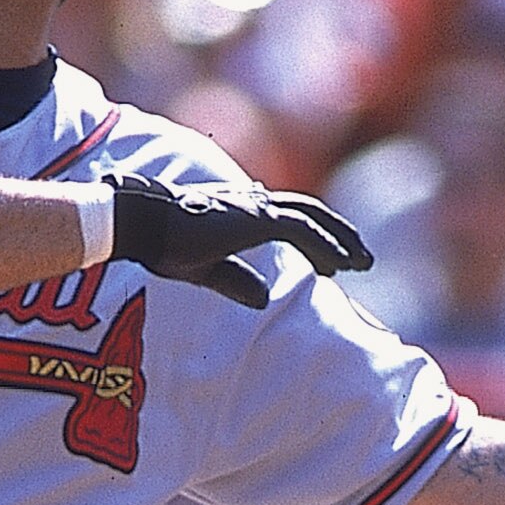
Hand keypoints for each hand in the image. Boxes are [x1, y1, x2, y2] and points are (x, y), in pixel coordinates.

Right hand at [108, 174, 371, 307]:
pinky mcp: (254, 219)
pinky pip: (301, 231)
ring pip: (313, 220)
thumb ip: (235, 281)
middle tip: (363, 259)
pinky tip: (341, 264)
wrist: (140, 223)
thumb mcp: (204, 269)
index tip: (335, 265)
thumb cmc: (161, 243)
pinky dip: (325, 245)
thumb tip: (264, 301)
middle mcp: (252, 203)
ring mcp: (255, 208)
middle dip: (340, 235)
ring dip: (342, 241)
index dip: (316, 239)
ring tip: (363, 263)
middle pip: (310, 214)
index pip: (290, 219)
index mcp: (240, 211)